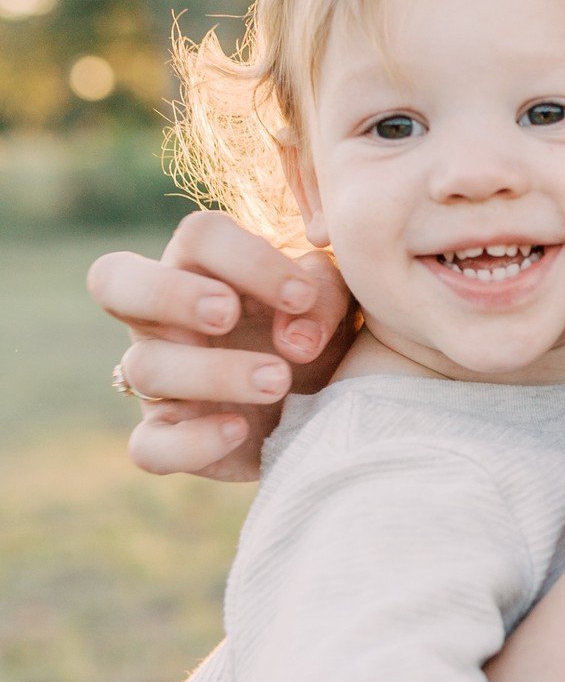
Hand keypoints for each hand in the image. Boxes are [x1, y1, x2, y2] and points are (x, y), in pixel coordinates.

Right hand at [87, 210, 353, 479]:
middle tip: (229, 313)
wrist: (328, 413)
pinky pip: (149, 446)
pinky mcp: (167, 437)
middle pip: (113, 279)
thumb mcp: (333, 304)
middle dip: (170, 293)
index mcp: (204, 268)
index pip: (199, 236)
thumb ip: (323, 294)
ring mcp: (158, 378)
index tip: (301, 295)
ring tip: (278, 380)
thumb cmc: (319, 337)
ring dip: (213, 373)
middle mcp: (164, 317)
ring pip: (145, 368)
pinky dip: (191, 441)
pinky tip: (239, 430)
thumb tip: (295, 328)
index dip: (247, 260)